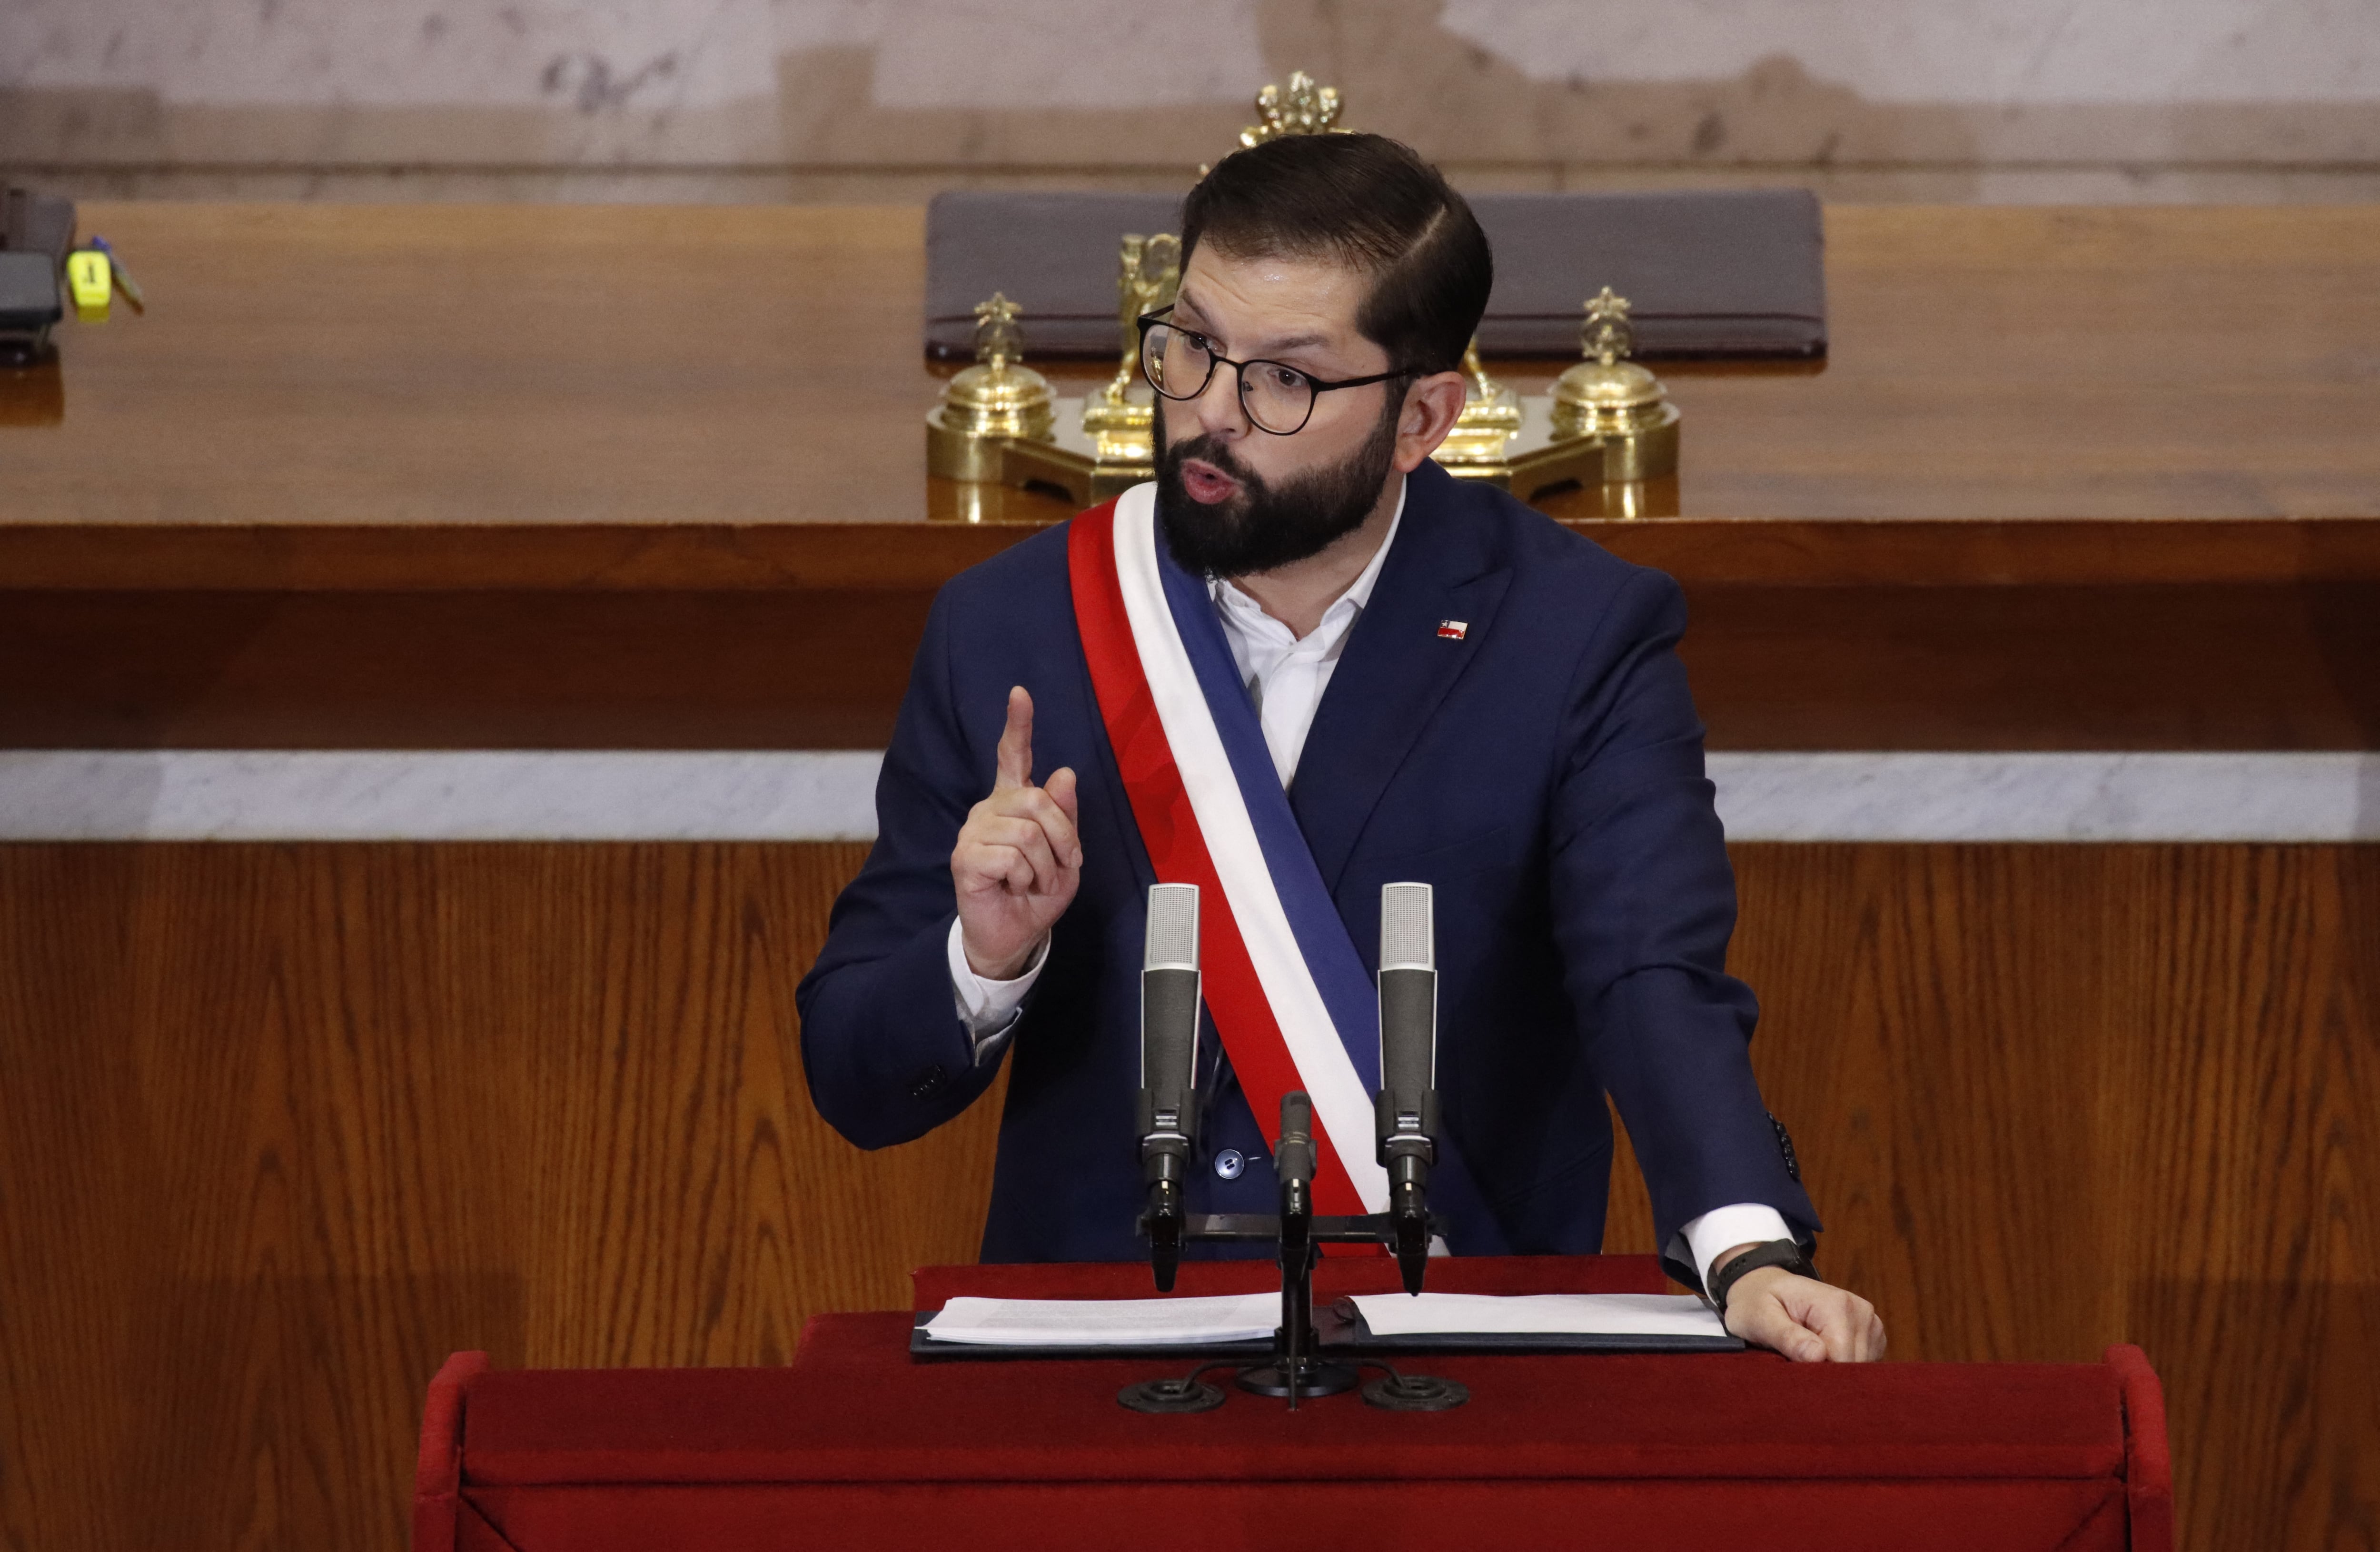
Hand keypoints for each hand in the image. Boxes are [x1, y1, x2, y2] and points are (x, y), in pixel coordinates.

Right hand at [951, 686, 1082, 978]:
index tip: (1020, 693)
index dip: (1018, 725)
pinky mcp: (964, 857)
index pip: (1013, 756)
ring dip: (1046, 866)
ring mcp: (973, 831)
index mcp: (1013, 802)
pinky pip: (1011, 857)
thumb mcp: (1066, 856)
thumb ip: (1065, 816)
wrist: (1013, 936)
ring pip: (1027, 833)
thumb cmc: (1038, 894)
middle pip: (1037, 800)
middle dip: (1063, 838)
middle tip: (1063, 867)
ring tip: (1035, 882)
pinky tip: (1014, 888)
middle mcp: (989, 809)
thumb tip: (1064, 772)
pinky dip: (1026, 878)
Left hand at [1721, 1261, 1886, 1362]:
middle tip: (1793, 1365)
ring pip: (1860, 1369)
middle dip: (1825, 1375)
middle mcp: (1860, 1311)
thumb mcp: (1760, 1318)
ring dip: (1832, 1372)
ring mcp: (1869, 1323)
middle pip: (1854, 1366)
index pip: (1841, 1360)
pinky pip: (1862, 1364)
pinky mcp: (1871, 1335)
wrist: (1763, 1285)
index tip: (1793, 1375)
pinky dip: (1840, 1367)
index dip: (1818, 1376)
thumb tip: (1818, 1356)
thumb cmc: (1757, 1302)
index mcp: (1837, 1305)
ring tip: (1802, 1356)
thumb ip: (1787, 1337)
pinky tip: (1819, 1356)